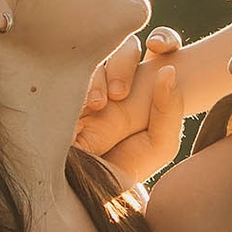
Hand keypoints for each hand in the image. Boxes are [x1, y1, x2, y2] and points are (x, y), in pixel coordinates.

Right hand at [74, 30, 188, 189]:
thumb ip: (170, 109)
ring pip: (97, 54)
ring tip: (97, 105)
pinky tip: (80, 107)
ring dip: (100, 74)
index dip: (165, 39)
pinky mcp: (62, 90)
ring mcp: (88, 83)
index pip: (160, 46)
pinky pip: (69, 68)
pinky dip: (78, 82)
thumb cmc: (125, 170)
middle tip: (121, 94)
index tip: (161, 48)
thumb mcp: (158, 144)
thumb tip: (168, 70)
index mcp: (143, 87)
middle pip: (125, 46)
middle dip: (125, 62)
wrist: (88, 192)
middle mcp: (116, 79)